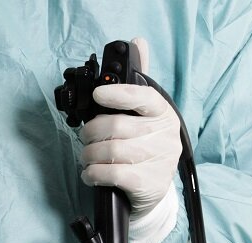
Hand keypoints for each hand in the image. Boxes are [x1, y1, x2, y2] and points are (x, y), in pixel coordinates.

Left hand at [79, 37, 180, 220]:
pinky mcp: (148, 183)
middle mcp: (166, 137)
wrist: (153, 191)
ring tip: (87, 157)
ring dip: (90, 154)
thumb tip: (138, 42)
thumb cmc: (144, 149)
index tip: (98, 96)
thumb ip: (137, 82)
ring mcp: (160, 161)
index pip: (144, 97)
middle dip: (92, 132)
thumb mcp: (144, 117)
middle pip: (118, 127)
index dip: (119, 95)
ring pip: (112, 151)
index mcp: (164, 114)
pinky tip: (90, 174)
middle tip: (85, 139)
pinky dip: (93, 173)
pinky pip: (112, 174)